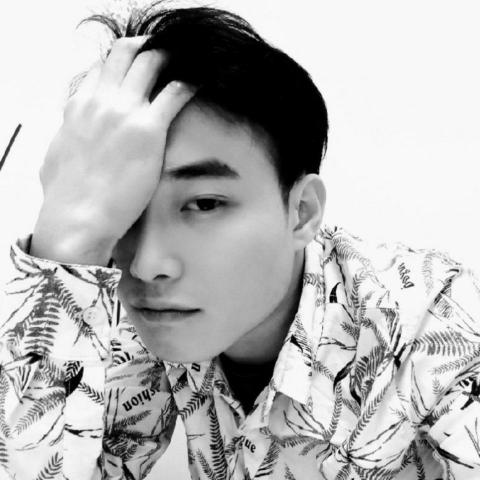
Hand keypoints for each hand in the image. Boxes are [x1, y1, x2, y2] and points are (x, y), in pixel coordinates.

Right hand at [31, 37, 194, 265]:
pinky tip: (199, 85)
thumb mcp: (56, 158)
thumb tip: (70, 138)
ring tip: (186, 66)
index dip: (122, 66)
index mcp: (79, 106)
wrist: (78, 218)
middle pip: (125, 53)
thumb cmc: (66, 196)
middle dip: (147, 50)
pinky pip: (176, 92)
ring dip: (170, 59)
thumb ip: (67, 139)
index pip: (102, 69)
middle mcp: (100, 101)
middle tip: (166, 60)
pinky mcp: (148, 129)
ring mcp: (124, 111)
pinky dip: (189, 84)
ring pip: (151, 62)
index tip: (138, 72)